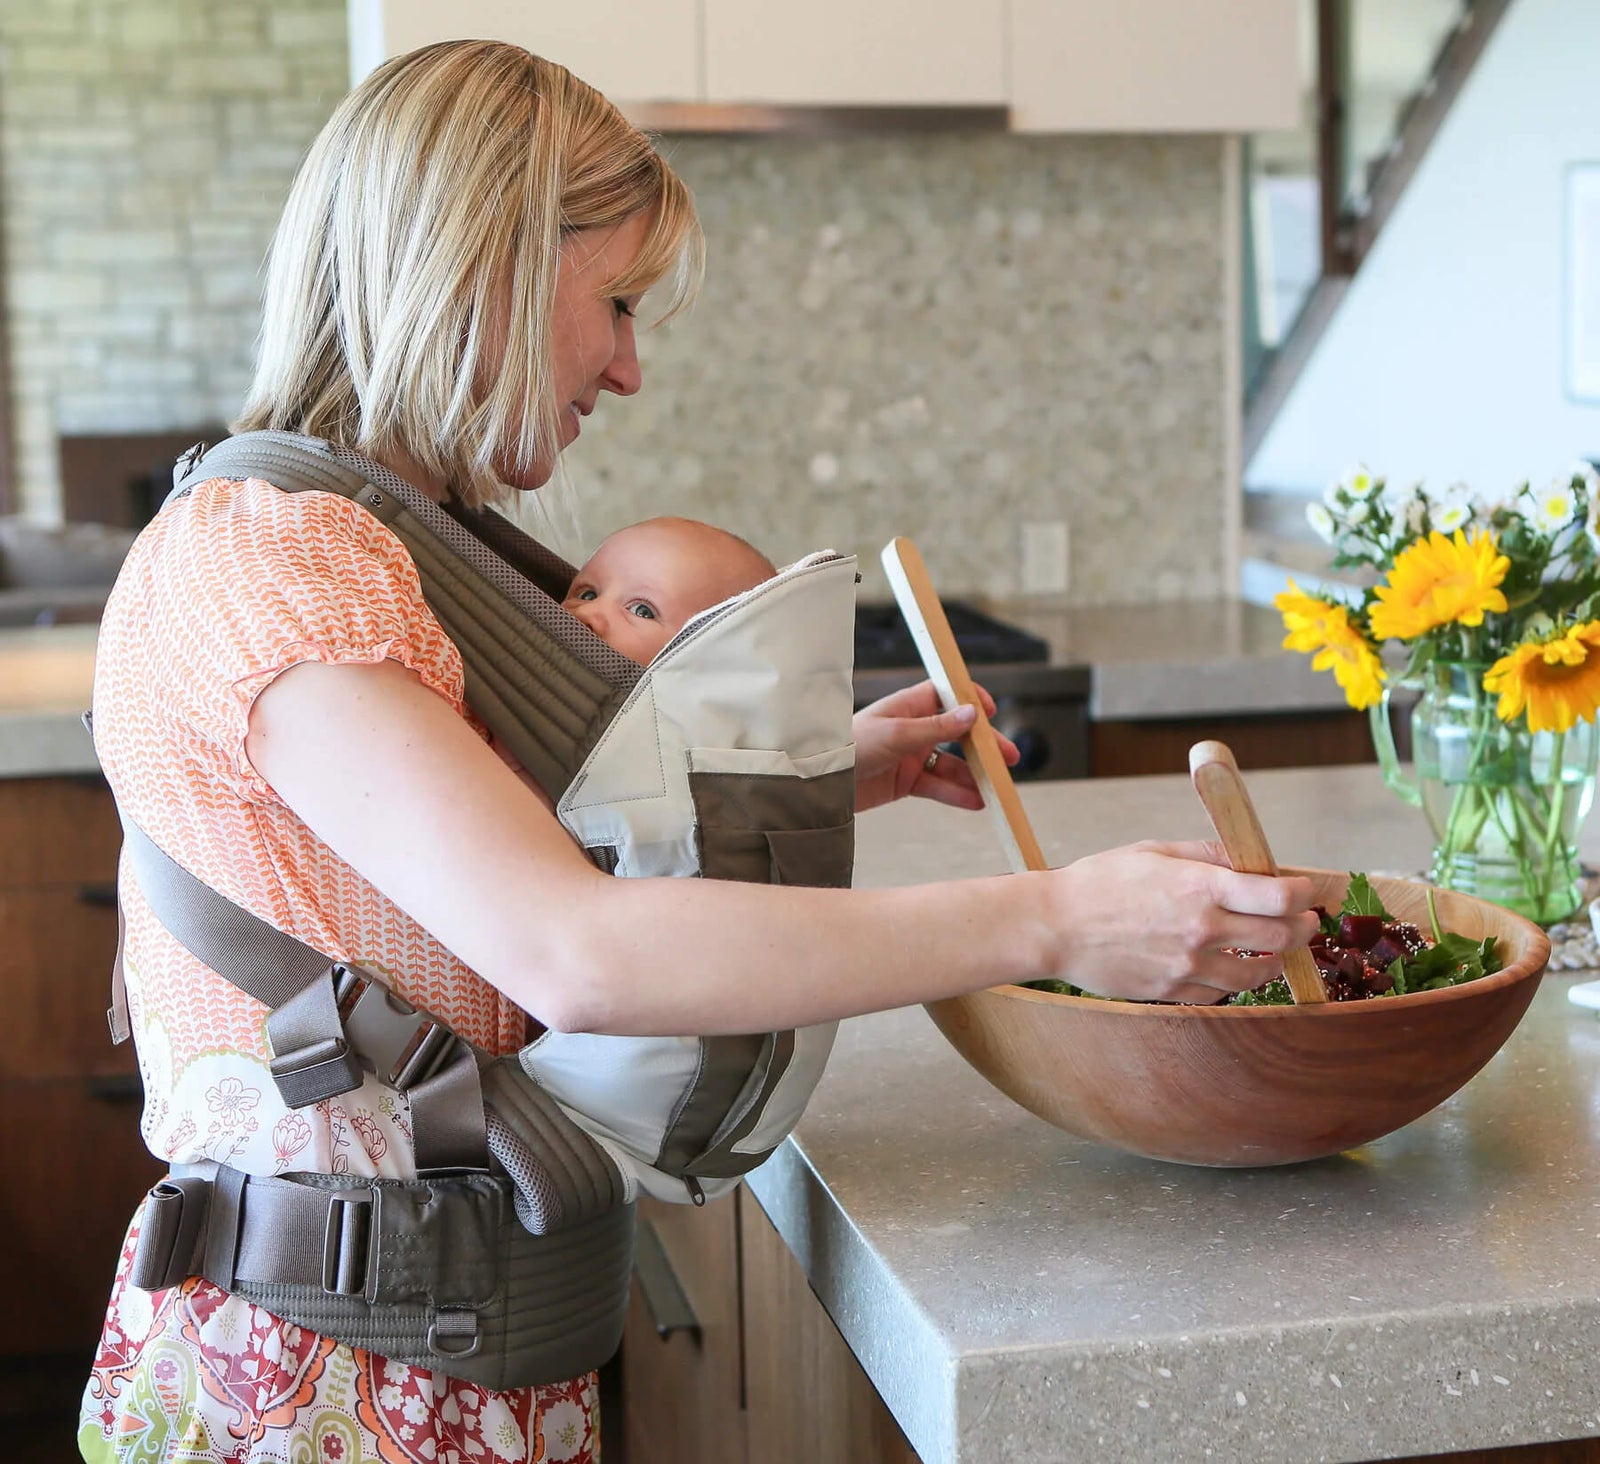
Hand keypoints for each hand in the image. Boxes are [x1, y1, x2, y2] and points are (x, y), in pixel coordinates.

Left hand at [851, 679, 1019, 813]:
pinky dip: (957, 793)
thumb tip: (972, 714)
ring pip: (951, 764)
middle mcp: (913, 729)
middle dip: (984, 746)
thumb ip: (936, 727)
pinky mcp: (905, 782)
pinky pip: (937, 787)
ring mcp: (911, 756)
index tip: (991, 712)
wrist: (821, 780)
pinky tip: (976, 801)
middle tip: (1009, 758)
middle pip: (958, 734)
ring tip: (996, 788)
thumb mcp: (896, 734)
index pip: (948, 696)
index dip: (971, 702)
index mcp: (909, 706)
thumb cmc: (851, 746)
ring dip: (974, 775)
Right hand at [1047, 839, 1321, 1003]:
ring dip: (1274, 960)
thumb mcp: (1155, 851)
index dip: (1307, 893)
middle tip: (1305, 922)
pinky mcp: (1172, 991)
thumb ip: (1208, 855)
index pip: (1279, 894)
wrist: (1055, 927)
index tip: (1310, 891)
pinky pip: (1221, 993)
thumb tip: (1249, 860)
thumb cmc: (1099, 882)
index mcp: (1200, 886)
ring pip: (1258, 973)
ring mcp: (1188, 965)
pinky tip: (1228, 966)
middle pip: (1281, 935)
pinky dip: (1233, 981)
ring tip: (1271, 949)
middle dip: (1303, 928)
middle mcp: (1201, 928)